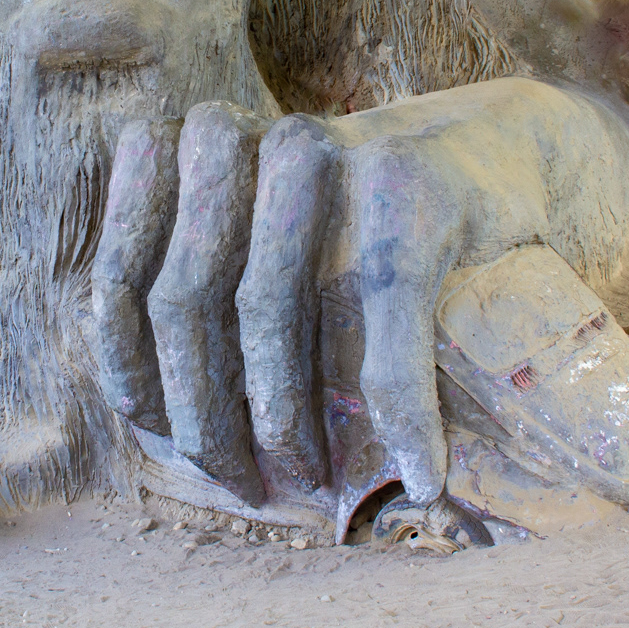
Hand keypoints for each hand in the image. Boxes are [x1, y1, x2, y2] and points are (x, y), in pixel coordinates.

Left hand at [91, 80, 628, 521]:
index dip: (128, 366)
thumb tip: (143, 416)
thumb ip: (200, 287)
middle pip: (186, 297)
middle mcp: (251, 144)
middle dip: (204, 412)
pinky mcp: (414, 196)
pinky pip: (386, 321)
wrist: (503, 152)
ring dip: (283, 419)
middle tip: (241, 483)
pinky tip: (420, 474)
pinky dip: (404, 412)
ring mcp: (334, 162)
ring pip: (267, 310)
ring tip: (308, 482)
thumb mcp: (267, 234)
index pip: (125, 272)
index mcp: (197, 148)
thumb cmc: (364, 222)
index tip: (156, 436)